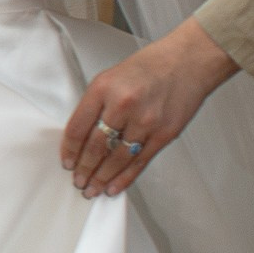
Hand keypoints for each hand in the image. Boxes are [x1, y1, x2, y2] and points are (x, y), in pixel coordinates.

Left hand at [61, 17, 240, 196]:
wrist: (187, 62)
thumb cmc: (148, 67)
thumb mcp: (111, 77)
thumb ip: (96, 104)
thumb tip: (82, 136)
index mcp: (103, 88)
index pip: (78, 126)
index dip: (69, 149)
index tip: (66, 163)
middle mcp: (122, 105)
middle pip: (96, 146)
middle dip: (84, 168)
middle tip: (78, 182)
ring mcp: (145, 121)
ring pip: (117, 158)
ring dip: (102, 177)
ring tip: (92, 189)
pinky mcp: (165, 134)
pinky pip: (140, 161)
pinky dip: (125, 177)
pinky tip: (114, 187)